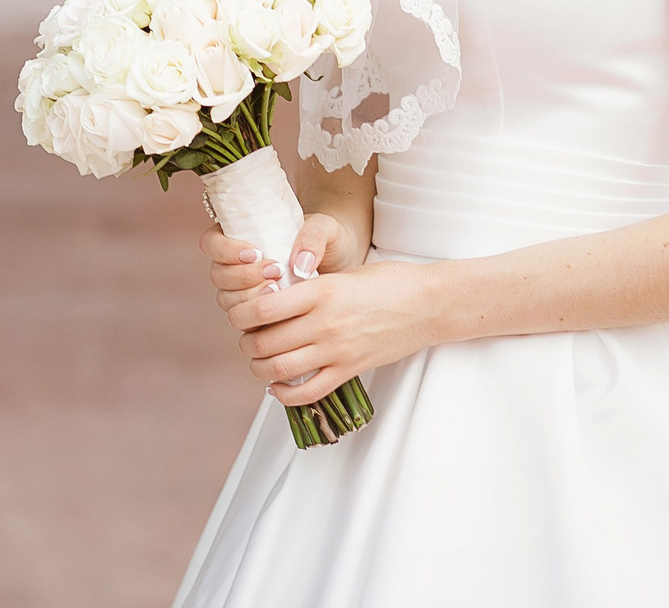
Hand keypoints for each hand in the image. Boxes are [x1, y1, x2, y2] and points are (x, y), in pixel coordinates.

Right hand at [199, 209, 361, 311]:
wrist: (342, 266)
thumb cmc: (329, 240)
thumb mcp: (325, 228)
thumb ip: (313, 236)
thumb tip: (298, 264)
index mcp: (240, 235)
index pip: (212, 243)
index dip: (225, 251)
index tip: (255, 253)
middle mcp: (236, 265)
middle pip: (218, 276)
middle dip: (242, 277)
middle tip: (275, 271)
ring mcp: (244, 292)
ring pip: (228, 301)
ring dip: (250, 298)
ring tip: (280, 289)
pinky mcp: (258, 316)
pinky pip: (245, 323)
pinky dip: (259, 320)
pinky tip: (282, 313)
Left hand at [225, 257, 441, 406]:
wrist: (428, 304)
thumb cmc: (388, 282)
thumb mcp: (343, 273)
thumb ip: (308, 287)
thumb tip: (272, 297)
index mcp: (321, 291)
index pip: (262, 307)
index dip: (241, 312)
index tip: (240, 312)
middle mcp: (325, 323)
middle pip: (263, 342)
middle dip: (246, 341)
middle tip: (247, 336)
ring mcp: (337, 351)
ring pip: (278, 370)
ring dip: (258, 368)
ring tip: (258, 360)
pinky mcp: (349, 371)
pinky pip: (308, 393)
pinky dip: (284, 395)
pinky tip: (277, 386)